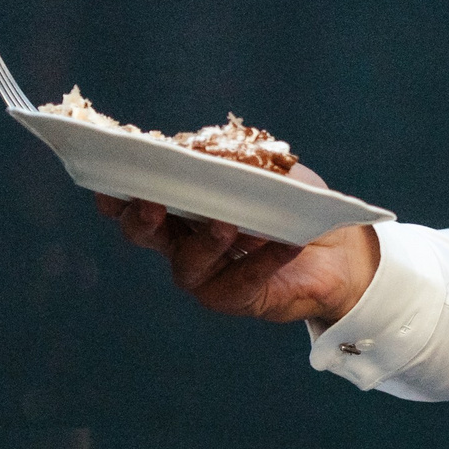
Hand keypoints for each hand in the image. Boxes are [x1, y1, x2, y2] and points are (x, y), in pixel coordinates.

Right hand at [97, 164, 379, 327]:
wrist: (339, 247)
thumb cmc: (291, 202)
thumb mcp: (272, 171)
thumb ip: (241, 160)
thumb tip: (213, 150)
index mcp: (178, 205)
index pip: (132, 201)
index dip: (114, 195)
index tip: (109, 181)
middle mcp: (180, 242)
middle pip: (144, 234)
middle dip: (143, 218)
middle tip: (153, 203)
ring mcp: (205, 274)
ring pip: (189, 263)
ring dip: (207, 241)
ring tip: (227, 225)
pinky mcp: (235, 298)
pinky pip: (244, 280)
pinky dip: (264, 260)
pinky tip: (286, 243)